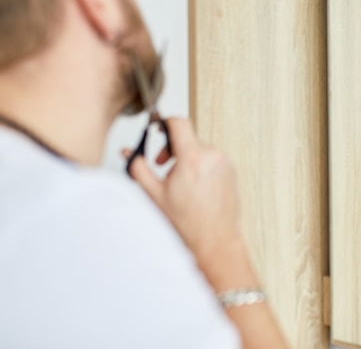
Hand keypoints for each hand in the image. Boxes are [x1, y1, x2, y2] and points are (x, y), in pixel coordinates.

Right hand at [127, 117, 241, 267]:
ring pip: (200, 150)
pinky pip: (212, 159)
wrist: (215, 239)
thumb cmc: (188, 222)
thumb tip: (129, 152)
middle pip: (188, 138)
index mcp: (193, 158)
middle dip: (172, 148)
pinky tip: (195, 187)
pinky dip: (201, 166)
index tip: (158, 127)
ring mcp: (224, 163)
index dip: (165, 122)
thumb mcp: (155, 194)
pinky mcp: (231, 171)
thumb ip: (139, 168)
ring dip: (187, 159)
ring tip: (180, 182)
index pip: (179, 123)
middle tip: (163, 165)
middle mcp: (212, 156)